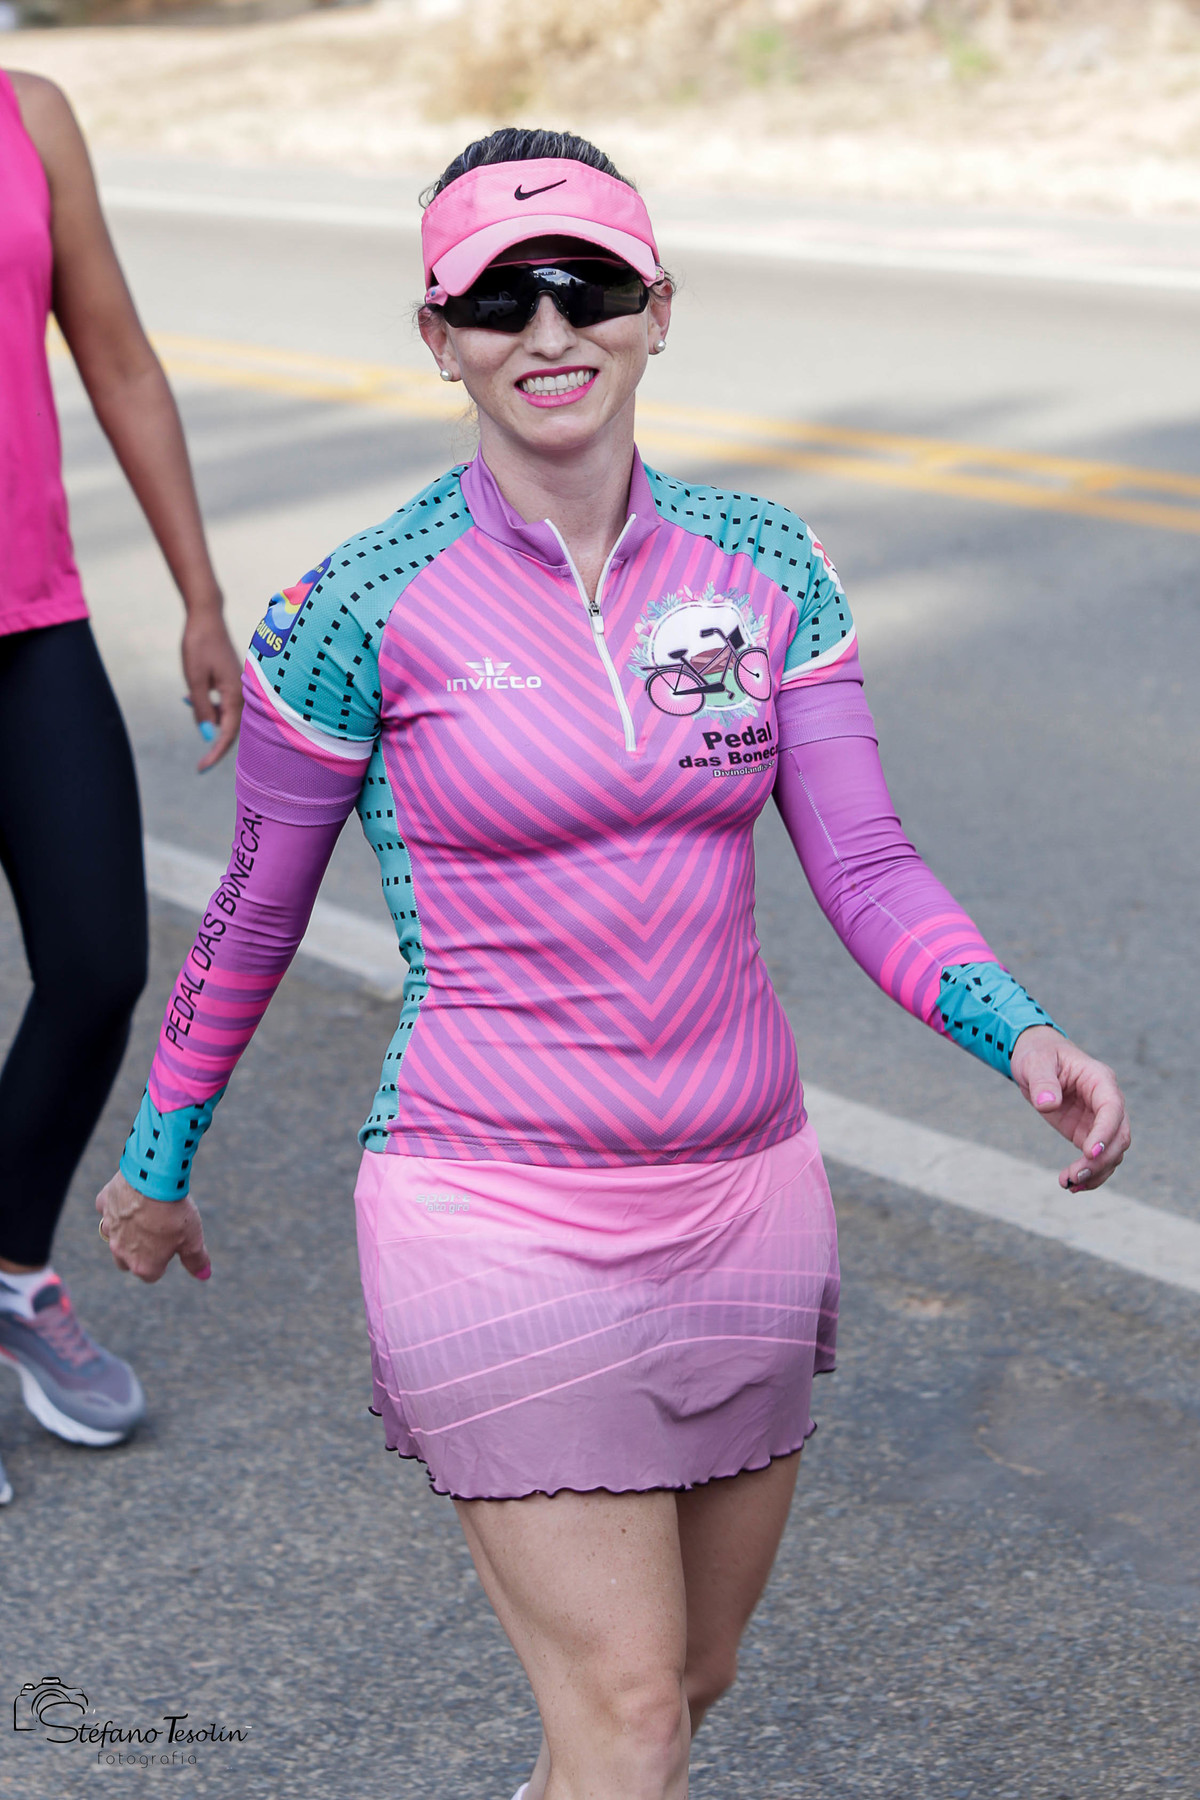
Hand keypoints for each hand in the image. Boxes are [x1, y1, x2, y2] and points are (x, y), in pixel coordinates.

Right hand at [96, 1172, 210, 1283]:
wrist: (152, 1180)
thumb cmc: (174, 1213)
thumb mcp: (192, 1240)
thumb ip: (196, 1260)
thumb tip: (204, 1275)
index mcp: (143, 1265)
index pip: (151, 1275)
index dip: (162, 1262)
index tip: (171, 1246)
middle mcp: (120, 1251)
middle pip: (127, 1261)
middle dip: (139, 1252)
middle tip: (157, 1233)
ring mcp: (109, 1227)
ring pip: (114, 1236)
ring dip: (126, 1230)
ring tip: (146, 1214)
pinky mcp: (104, 1204)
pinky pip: (109, 1209)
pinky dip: (118, 1204)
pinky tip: (133, 1194)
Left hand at [181, 602, 242, 771]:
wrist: (206, 616)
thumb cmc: (199, 646)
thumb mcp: (195, 680)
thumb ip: (202, 709)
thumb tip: (207, 736)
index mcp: (235, 694)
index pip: (226, 734)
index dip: (215, 753)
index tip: (201, 769)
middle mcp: (241, 692)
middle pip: (232, 729)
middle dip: (217, 745)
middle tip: (201, 764)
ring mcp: (238, 686)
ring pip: (228, 716)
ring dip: (213, 724)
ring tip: (193, 718)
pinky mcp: (231, 680)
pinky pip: (224, 703)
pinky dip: (211, 709)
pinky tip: (191, 699)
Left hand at [1010, 1025, 1131, 1191]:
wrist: (1036, 1060)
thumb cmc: (1039, 1055)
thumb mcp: (1035, 1063)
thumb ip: (1042, 1082)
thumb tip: (1048, 1104)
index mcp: (1100, 1080)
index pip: (1112, 1108)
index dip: (1105, 1131)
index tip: (1090, 1153)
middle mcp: (1107, 1102)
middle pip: (1119, 1135)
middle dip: (1101, 1160)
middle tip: (1074, 1176)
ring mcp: (1099, 1120)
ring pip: (1112, 1152)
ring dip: (1096, 1172)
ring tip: (1069, 1184)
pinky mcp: (1088, 1133)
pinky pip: (1097, 1158)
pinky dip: (1089, 1174)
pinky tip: (1071, 1185)